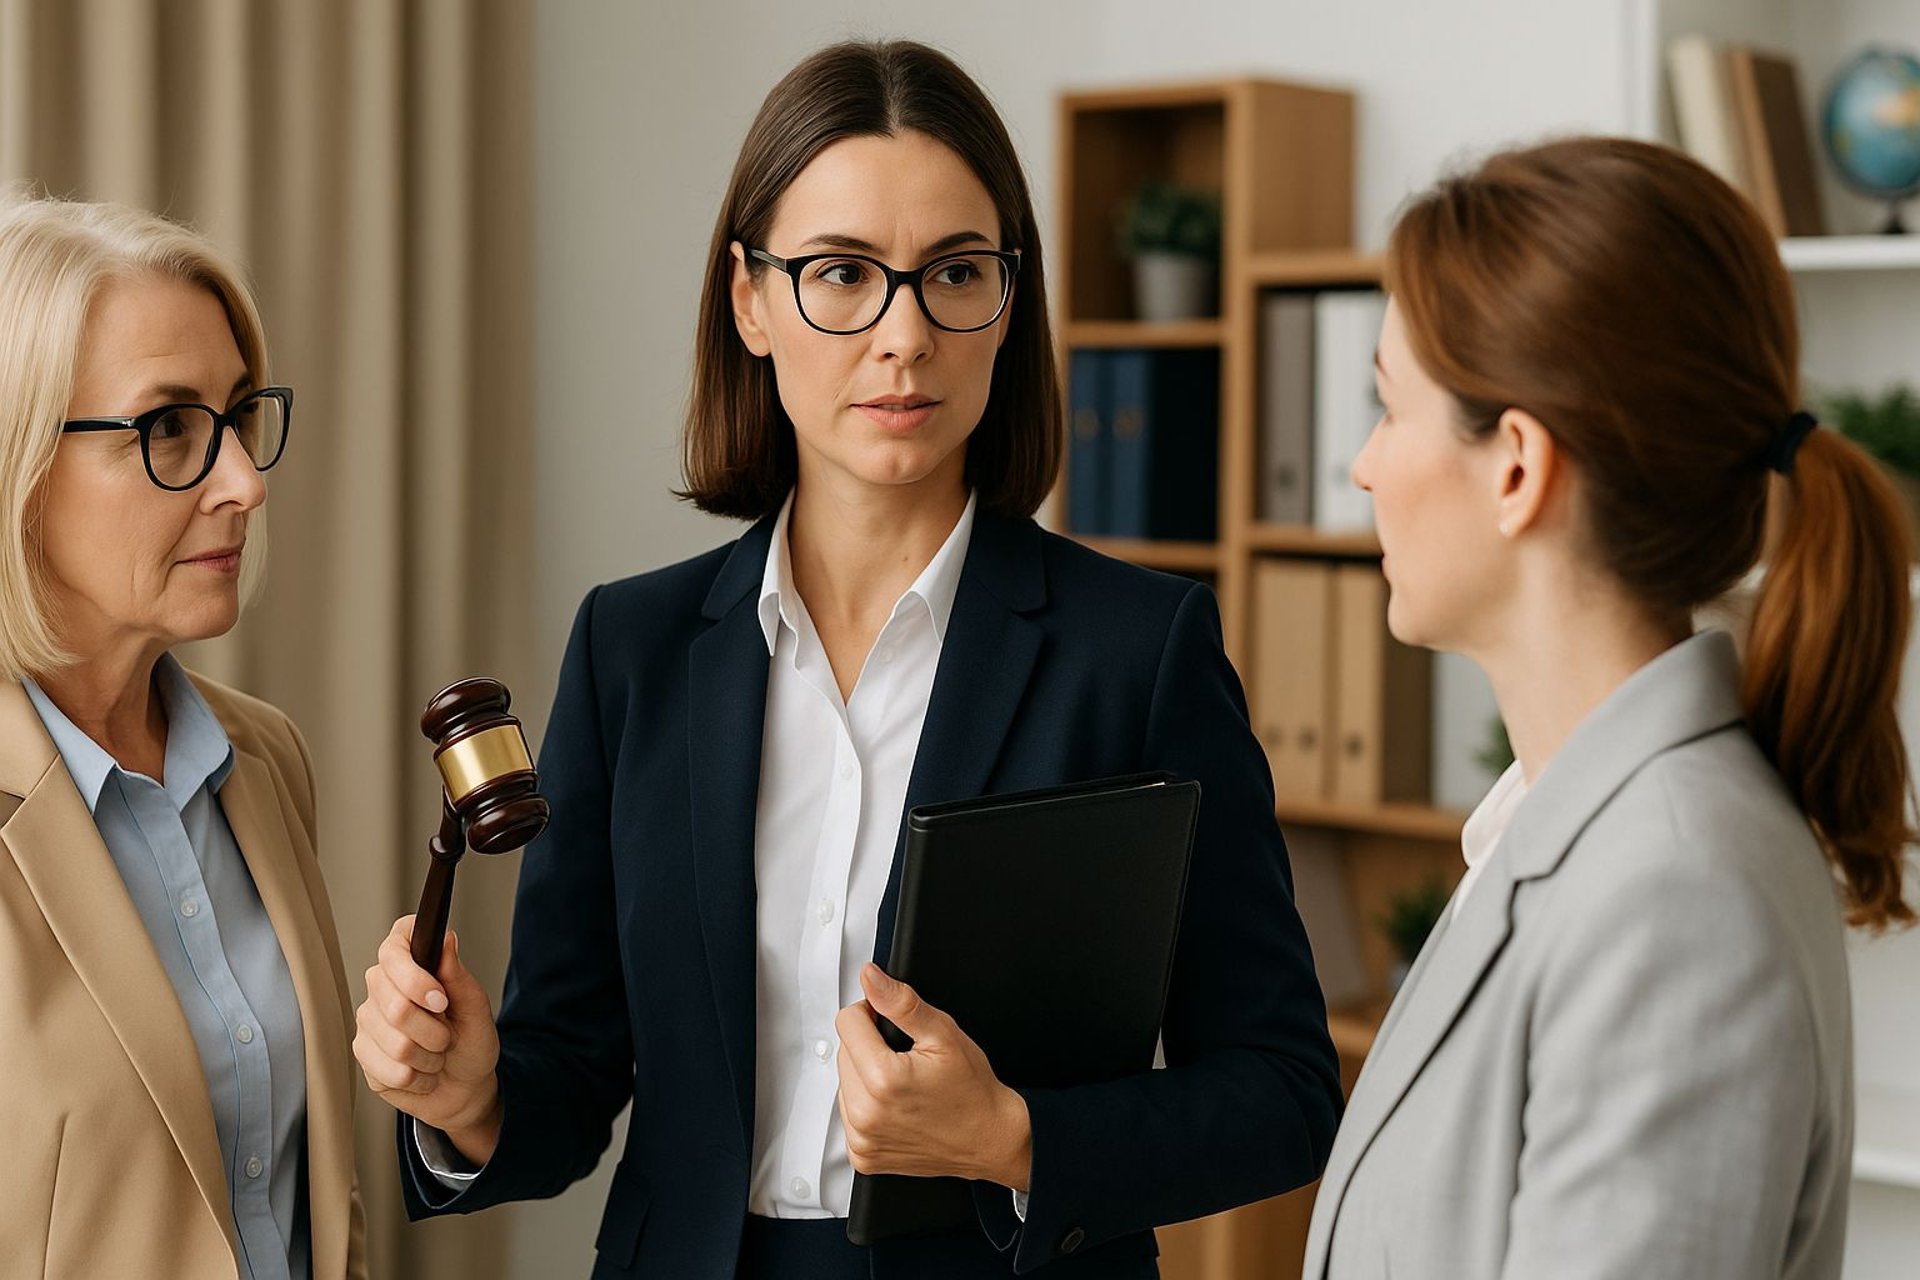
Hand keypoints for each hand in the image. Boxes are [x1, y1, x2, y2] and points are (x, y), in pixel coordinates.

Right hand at [353, 915, 503, 1164]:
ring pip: (396, 1043)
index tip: (440, 999)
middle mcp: (382, 986)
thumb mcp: (476, 1009)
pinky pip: (388, 1070)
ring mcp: (368, 1020)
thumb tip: (446, 939)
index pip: (393, 949)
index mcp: (411, 963)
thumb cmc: (470, 1041)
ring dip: (429, 1057)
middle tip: (447, 1036)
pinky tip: (422, 1071)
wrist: (464, 1086)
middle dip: (434, 1031)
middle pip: (395, 1006)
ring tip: (436, 1054)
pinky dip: (418, 1078)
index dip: (414, 977)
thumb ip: (457, 975)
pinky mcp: (362, 1054)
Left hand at [834, 963, 1032, 1189]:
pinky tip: (895, 1106)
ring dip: (865, 1076)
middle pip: (843, 1051)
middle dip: (869, 1046)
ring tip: (903, 1084)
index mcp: (884, 1080)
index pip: (848, 1021)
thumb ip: (900, 1003)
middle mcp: (867, 1115)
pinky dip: (866, 1105)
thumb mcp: (943, 1034)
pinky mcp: (863, 1156)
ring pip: (843, 1082)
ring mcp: (863, 1139)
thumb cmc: (972, 1091)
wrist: (989, 1139)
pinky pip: (848, 1114)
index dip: (872, 1014)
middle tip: (907, 1059)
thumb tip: (870, 978)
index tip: (893, 1027)